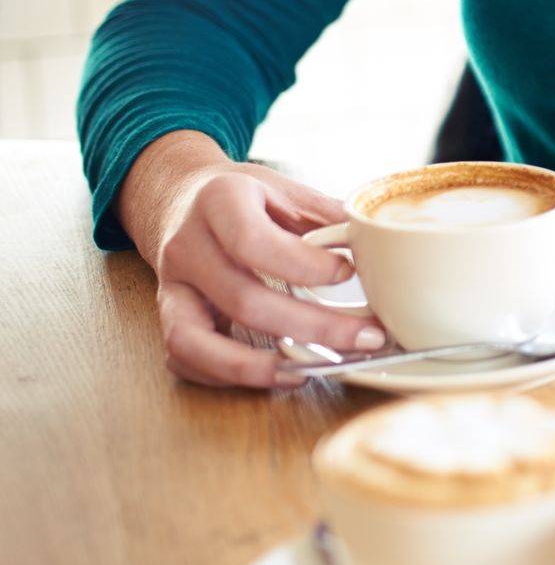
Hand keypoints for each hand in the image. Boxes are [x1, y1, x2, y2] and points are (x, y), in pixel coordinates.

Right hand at [150, 159, 385, 388]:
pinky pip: (185, 359)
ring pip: (196, 341)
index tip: (349, 275)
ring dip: (257, 367)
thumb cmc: (247, 196)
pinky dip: (227, 376)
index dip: (304, 267)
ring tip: (313, 371)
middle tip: (365, 338)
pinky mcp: (166, 317)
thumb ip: (327, 215)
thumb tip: (378, 245)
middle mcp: (187, 246)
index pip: (254, 243)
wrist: (182, 197)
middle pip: (242, 300)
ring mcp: (171, 286)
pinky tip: (277, 372)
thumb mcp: (286, 188)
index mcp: (220, 201)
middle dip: (311, 327)